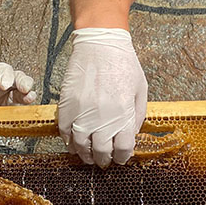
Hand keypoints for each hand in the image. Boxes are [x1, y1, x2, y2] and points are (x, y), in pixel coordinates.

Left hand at [0, 63, 36, 106]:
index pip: (0, 70)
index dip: (5, 75)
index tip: (4, 84)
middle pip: (15, 76)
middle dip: (22, 80)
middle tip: (23, 88)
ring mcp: (3, 96)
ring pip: (21, 88)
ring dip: (27, 90)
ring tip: (28, 95)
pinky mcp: (5, 109)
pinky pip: (19, 104)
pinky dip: (26, 102)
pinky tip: (28, 102)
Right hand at [57, 28, 147, 166]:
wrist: (99, 43)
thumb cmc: (123, 64)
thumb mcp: (141, 89)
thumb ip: (137, 115)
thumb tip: (131, 136)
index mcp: (123, 113)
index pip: (123, 149)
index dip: (122, 157)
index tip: (120, 157)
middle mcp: (102, 116)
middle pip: (101, 152)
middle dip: (104, 160)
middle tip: (104, 161)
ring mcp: (82, 112)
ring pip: (81, 146)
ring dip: (85, 155)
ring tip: (89, 156)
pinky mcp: (66, 105)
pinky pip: (64, 132)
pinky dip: (69, 142)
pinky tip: (74, 144)